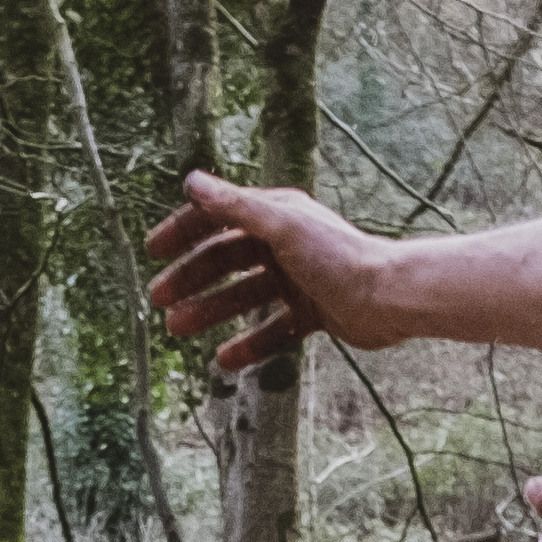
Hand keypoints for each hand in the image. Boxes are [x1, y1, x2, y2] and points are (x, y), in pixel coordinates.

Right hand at [146, 172, 399, 374]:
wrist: (388, 298)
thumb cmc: (337, 257)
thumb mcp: (280, 227)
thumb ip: (234, 206)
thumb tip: (191, 181)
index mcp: (276, 216)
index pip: (219, 218)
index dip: (184, 231)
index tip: (154, 251)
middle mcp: (285, 244)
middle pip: (226, 260)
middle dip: (191, 279)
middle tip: (159, 302)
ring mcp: (298, 280)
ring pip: (244, 296)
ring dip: (210, 311)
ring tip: (179, 330)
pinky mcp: (313, 312)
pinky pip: (272, 329)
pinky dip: (248, 344)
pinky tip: (224, 360)